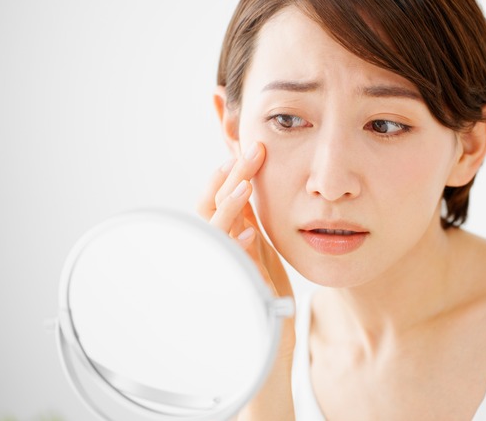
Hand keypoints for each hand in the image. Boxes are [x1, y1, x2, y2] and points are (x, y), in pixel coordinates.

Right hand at [197, 142, 292, 300]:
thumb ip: (246, 220)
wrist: (272, 336)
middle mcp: (218, 250)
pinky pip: (233, 268)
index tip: (250, 148)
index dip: (230, 172)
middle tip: (252, 152)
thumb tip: (242, 181)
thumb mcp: (256, 246)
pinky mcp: (238, 292)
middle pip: (213, 206)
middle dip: (231, 177)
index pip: (218, 196)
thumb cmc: (262, 292)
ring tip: (245, 187)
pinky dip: (238, 249)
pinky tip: (248, 234)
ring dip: (228, 208)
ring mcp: (224, 270)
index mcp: (226, 236)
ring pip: (215, 233)